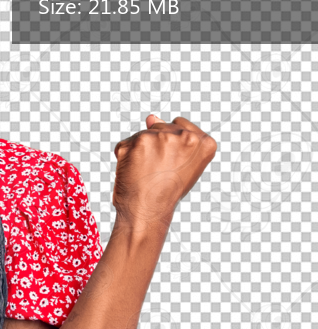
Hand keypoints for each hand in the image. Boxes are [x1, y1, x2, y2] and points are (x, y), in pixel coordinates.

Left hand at [112, 114, 217, 228]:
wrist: (148, 212)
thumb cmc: (166, 192)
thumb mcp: (182, 165)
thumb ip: (173, 137)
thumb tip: (151, 116)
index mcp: (205, 142)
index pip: (180, 125)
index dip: (171, 145)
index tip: (171, 163)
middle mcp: (186, 136)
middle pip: (161, 126)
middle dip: (155, 145)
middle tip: (157, 171)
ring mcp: (162, 137)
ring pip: (143, 134)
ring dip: (139, 151)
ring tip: (145, 173)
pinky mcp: (139, 141)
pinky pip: (124, 144)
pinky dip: (124, 157)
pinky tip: (132, 172)